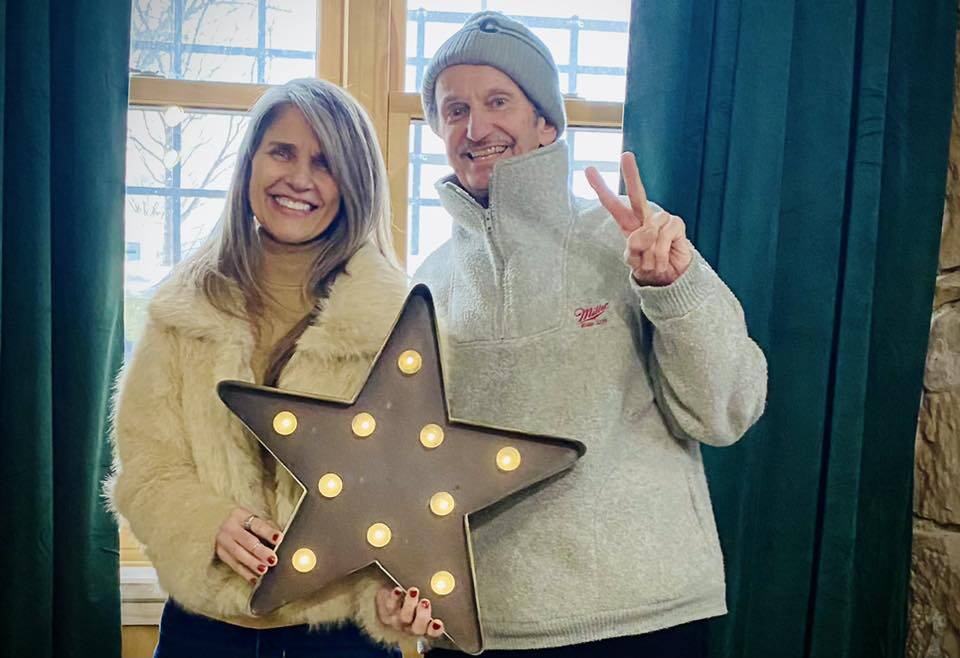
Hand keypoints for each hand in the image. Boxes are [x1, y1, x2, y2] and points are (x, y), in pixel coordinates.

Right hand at [215, 507, 282, 584]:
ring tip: (264, 570)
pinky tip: (255, 579)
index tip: (279, 539)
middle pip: (247, 540)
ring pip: (239, 554)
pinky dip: (246, 573)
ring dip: (252, 563)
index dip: (269, 532)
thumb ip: (268, 528)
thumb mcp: (254, 520)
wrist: (217, 524)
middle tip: (273, 559)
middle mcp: (230, 527)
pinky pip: (234, 565)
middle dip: (260, 551)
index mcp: (240, 515)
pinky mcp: (221, 553)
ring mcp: (223, 541)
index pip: (257, 525)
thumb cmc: (243, 523)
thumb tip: (282, 541)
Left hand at [375, 586, 444, 640]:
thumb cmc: (411, 595)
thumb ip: (434, 595)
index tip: (438, 623)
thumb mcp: (425, 596)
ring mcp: (397, 621)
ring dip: (410, 605)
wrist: (388, 594)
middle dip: (423, 616)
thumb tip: (443, 584)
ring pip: (404, 617)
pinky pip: (389, 607)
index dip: (436, 630)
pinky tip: (398, 590)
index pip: (433, 632)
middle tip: (425, 603)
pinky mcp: (385, 612)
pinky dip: (394, 598)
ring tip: (414, 592)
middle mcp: (411, 627)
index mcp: (424, 625)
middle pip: (418, 628)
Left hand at [585, 152, 692, 285]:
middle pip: (637, 194)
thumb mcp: (634, 262)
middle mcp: (645, 218)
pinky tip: (663, 260)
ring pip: (649, 230)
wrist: (671, 279)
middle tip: (626, 155)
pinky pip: (664, 236)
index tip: (590, 170)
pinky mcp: (677, 224)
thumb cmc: (650, 267)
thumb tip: (645, 232)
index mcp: (629, 225)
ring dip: (649, 253)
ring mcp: (662, 220)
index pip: (613, 204)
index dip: (601, 188)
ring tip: (653, 263)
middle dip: (632, 174)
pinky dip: (661, 253)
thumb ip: (633, 249)